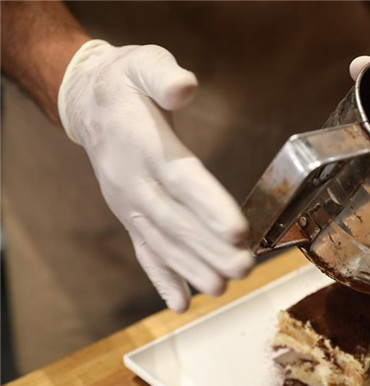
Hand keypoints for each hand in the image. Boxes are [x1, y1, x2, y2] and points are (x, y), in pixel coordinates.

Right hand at [58, 40, 253, 311]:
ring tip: (222, 288)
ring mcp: (130, 203)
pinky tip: (180, 302)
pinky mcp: (130, 215)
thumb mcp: (144, 63)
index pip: (181, 179)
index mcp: (144, 146)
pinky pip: (144, 250)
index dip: (208, 206)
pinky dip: (161, 277)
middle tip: (244, 268)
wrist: (89, 104)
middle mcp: (134, 181)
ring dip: (192, 268)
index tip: (236, 230)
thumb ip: (163, 76)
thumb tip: (185, 86)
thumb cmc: (127, 84)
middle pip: (176, 220)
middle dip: (210, 247)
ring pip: (162, 241)